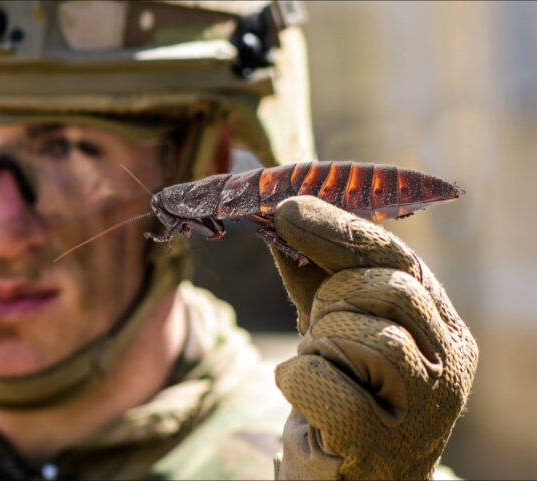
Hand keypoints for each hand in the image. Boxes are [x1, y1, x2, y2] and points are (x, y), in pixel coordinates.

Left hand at [267, 196, 477, 479]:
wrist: (346, 477)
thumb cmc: (344, 395)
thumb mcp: (335, 327)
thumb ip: (316, 277)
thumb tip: (281, 216)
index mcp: (443, 328)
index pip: (399, 260)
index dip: (340, 230)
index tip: (287, 208)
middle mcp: (448, 365)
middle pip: (388, 290)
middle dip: (334, 298)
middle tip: (317, 325)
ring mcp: (423, 410)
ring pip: (365, 335)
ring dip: (319, 344)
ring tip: (319, 366)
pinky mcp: (381, 446)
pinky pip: (327, 384)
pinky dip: (299, 380)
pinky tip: (304, 394)